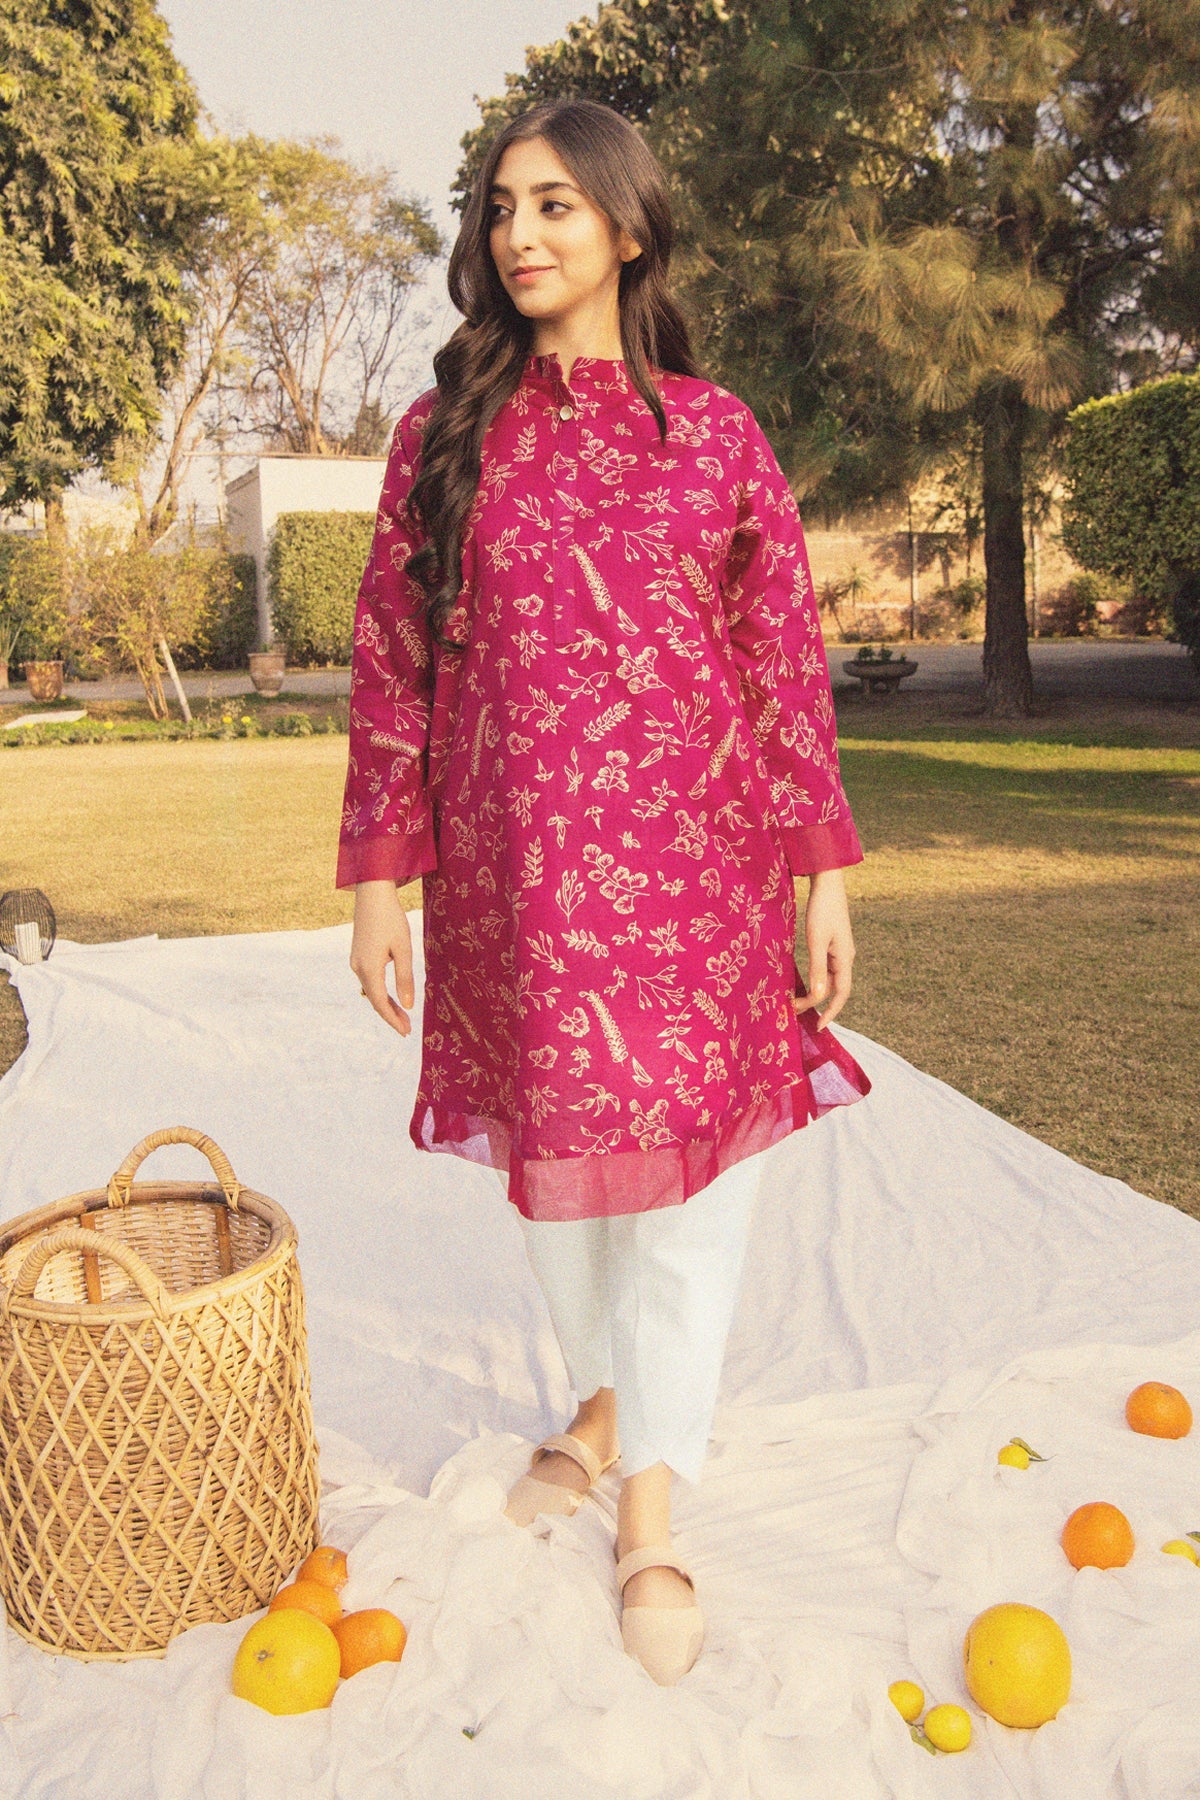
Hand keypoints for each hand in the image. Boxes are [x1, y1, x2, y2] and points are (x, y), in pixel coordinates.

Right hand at [350, 880, 415, 1035]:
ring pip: (371, 990)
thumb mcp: (403, 949)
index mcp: (369, 968)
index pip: (380, 1003)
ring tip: (403, 1015)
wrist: (372, 894)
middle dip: (391, 1015)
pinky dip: (380, 991)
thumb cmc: (391, 919)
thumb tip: (407, 1005)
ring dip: (386, 1003)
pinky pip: (369, 979)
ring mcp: (356, 961)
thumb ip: (405, 978)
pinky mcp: (358, 954)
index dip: (393, 1019)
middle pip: (374, 999)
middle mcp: (358, 967)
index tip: (406, 1032)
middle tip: (407, 1029)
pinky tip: (391, 995)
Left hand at [793, 867, 854, 1030]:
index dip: (831, 1012)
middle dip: (816, 1003)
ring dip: (813, 991)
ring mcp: (839, 952)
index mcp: (845, 959)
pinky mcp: (831, 945)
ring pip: (827, 979)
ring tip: (794, 1000)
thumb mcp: (816, 940)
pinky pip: (824, 968)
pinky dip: (813, 979)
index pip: (841, 994)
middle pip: (833, 989)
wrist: (827, 884)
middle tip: (794, 1011)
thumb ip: (817, 969)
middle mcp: (845, 958)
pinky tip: (801, 982)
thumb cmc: (822, 910)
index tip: (819, 1026)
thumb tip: (818, 996)